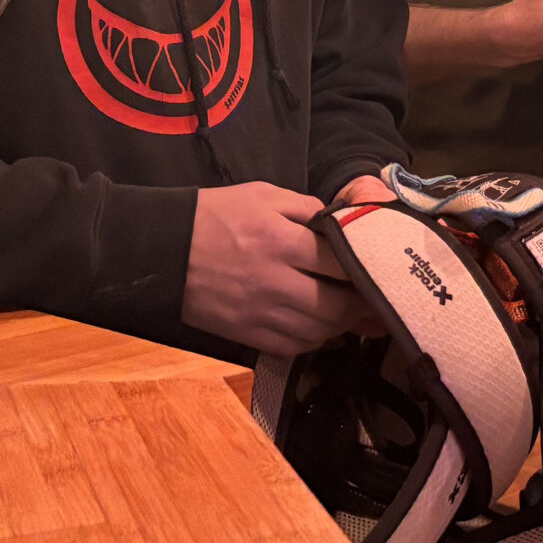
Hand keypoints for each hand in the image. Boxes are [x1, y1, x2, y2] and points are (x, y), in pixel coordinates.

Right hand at [181, 181, 363, 356]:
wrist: (161, 250)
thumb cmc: (214, 215)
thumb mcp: (262, 194)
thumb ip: (306, 207)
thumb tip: (341, 221)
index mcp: (280, 240)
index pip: (340, 262)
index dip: (367, 265)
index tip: (381, 265)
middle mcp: (273, 282)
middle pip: (336, 306)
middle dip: (361, 303)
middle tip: (375, 294)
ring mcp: (259, 314)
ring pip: (318, 332)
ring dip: (340, 324)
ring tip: (350, 310)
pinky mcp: (245, 335)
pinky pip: (293, 347)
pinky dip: (313, 340)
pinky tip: (319, 326)